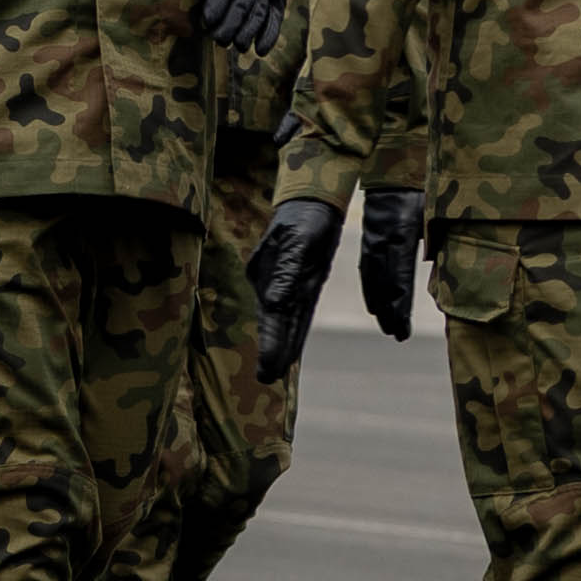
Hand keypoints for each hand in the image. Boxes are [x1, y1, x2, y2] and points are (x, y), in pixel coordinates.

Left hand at [194, 0, 297, 54]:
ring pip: (259, 14)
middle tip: (218, 39)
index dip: (217, 4)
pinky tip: (260, 50)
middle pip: (243, 4)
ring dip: (248, 33)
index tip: (206, 21)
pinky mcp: (280, 1)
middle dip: (230, 24)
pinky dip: (269, 36)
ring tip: (237, 46)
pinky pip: (276, 20)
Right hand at [251, 195, 342, 377]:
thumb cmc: (304, 218)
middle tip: (265, 379)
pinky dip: (294, 333)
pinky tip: (290, 352)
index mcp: (266, 274)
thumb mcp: (297, 242)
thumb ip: (286, 273)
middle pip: (274, 322)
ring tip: (274, 373)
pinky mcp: (304, 284)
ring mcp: (288, 285)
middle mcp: (274, 283)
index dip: (270, 341)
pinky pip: (299, 314)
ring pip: (286, 322)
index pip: (270, 314)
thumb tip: (274, 303)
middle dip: (271, 350)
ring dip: (282, 346)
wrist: (315, 202)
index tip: (267, 367)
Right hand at [357, 184, 426, 340]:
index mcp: (402, 229)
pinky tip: (374, 303)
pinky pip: (367, 263)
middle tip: (396, 335)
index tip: (403, 327)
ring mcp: (374, 233)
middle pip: (384, 280)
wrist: (399, 157)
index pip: (399, 275)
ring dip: (379, 302)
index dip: (400, 304)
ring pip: (372, 274)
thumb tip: (437, 266)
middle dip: (389, 310)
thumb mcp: (437, 207)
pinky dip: (370, 286)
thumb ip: (439, 237)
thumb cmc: (426, 181)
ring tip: (386, 325)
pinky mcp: (371, 230)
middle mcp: (384, 235)